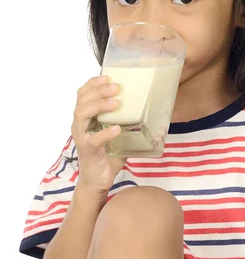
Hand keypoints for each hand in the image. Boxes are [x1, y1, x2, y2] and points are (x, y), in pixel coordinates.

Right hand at [71, 74, 127, 194]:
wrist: (97, 182)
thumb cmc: (106, 156)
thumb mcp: (118, 135)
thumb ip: (127, 123)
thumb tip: (151, 113)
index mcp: (85, 118)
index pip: (82, 94)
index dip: (92, 83)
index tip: (107, 76)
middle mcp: (79, 125)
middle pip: (82, 100)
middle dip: (98, 91)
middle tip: (116, 87)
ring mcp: (81, 137)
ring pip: (81, 115)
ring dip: (98, 106)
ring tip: (116, 103)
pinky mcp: (87, 151)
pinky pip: (93, 139)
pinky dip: (105, 133)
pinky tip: (117, 128)